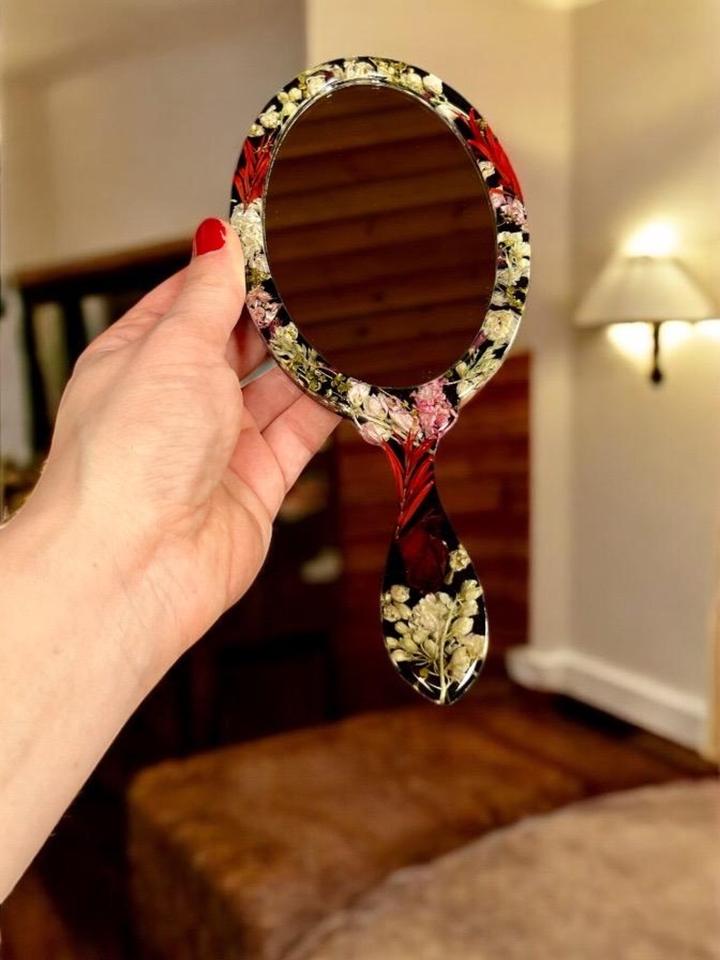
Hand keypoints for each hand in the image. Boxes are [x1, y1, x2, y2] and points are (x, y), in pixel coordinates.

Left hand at [19, 217, 337, 673]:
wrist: (137, 564)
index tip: (281, 242)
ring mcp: (220, 444)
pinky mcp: (258, 483)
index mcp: (140, 358)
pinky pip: (302, 433)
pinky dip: (331, 406)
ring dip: (314, 360)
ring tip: (359, 321)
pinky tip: (360, 376)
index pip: (192, 299)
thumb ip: (208, 295)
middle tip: (334, 280)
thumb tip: (217, 237)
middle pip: (242, 344)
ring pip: (279, 388)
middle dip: (284, 316)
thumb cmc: (131, 452)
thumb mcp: (171, 348)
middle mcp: (179, 400)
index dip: (234, 271)